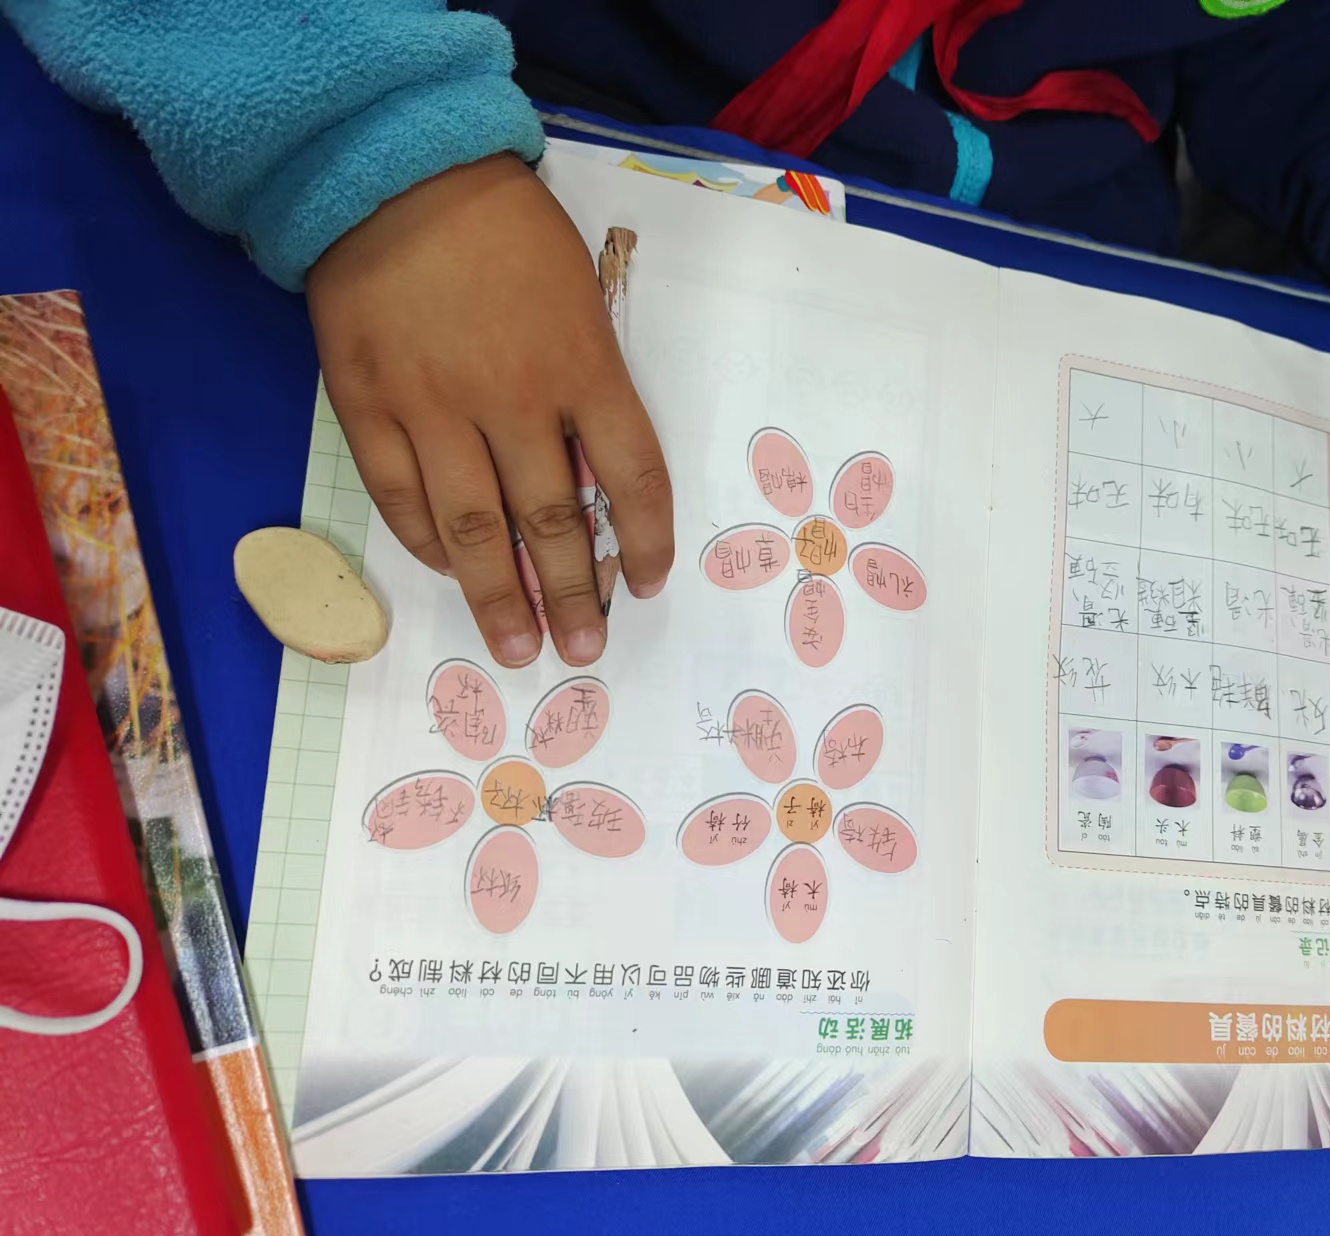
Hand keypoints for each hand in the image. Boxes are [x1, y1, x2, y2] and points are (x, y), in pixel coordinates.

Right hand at [306, 153, 672, 668]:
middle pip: (552, 522)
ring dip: (500, 597)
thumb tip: (588, 479)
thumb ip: (587, 383)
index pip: (632, 475)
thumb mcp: (578, 294)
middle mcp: (514, 398)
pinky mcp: (368, 405)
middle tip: (583, 653)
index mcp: (581, 364)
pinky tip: (450, 572)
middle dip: (573, 597)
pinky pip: (401, 497)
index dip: (646, 540)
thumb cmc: (504, 230)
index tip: (647, 584)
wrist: (391, 173)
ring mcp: (434, 407)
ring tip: (518, 648)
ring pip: (474, 528)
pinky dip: (427, 544)